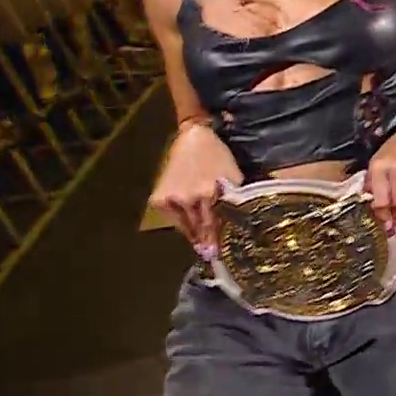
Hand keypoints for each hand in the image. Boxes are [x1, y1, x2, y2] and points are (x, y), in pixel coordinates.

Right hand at [150, 123, 242, 257]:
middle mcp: (188, 199)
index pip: (215, 225)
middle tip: (211, 256)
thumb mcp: (233, 176)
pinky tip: (188, 227)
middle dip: (206, 243)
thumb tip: (236, 224)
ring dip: (193, 236)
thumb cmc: (218, 156)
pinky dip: (180, 223)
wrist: (193, 139)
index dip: (217, 241)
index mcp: (209, 194)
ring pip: (185, 227)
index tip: (220, 256)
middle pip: (199, 229)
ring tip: (201, 246)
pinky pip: (172, 219)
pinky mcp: (159, 199)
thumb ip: (235, 199)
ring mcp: (172, 199)